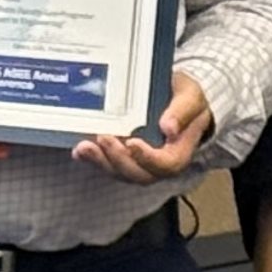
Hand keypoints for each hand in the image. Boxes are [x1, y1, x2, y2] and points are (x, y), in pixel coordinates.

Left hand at [72, 72, 212, 183]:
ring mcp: (141, 162)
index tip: (132, 142)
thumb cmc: (188, 98)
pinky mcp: (126, 156)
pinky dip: (94, 158)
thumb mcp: (191, 97)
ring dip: (101, 162)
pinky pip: (109, 163)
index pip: (167, 165)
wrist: (180, 98)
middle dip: (118, 160)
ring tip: (84, 147)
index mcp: (180, 151)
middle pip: (139, 174)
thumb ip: (183, 111)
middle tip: (103, 138)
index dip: (148, 158)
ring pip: (121, 172)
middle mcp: (160, 163)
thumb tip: (169, 127)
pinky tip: (80, 150)